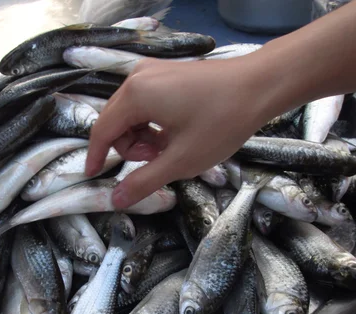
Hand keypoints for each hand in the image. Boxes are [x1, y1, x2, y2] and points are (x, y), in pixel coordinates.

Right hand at [85, 56, 274, 208]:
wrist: (260, 85)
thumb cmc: (222, 121)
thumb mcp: (180, 160)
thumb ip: (144, 181)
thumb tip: (116, 199)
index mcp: (135, 96)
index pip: (102, 131)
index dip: (96, 156)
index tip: (94, 176)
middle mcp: (137, 78)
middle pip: (115, 121)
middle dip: (129, 147)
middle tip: (157, 161)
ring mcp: (152, 72)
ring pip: (130, 114)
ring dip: (142, 137)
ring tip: (170, 148)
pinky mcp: (165, 72)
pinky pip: (144, 103)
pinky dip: (152, 123)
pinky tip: (174, 133)